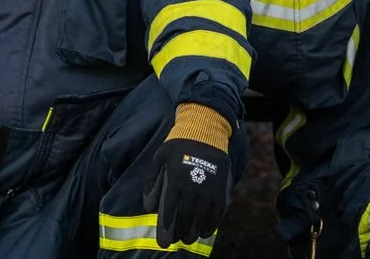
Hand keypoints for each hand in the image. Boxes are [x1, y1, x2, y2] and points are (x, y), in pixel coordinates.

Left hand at [142, 105, 233, 246]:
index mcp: (176, 178)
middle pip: (186, 217)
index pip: (169, 209)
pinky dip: (212, 224)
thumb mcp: (160, 157)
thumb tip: (147, 205)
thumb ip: (151, 180)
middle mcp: (193, 185)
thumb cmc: (179, 144)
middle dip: (180, 232)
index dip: (166, 227)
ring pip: (202, 217)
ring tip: (189, 238)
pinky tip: (206, 230)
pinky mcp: (222, 188)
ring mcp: (209, 188)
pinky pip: (217, 212)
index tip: (164, 240)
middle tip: (177, 240)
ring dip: (195, 231)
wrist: (205, 130)